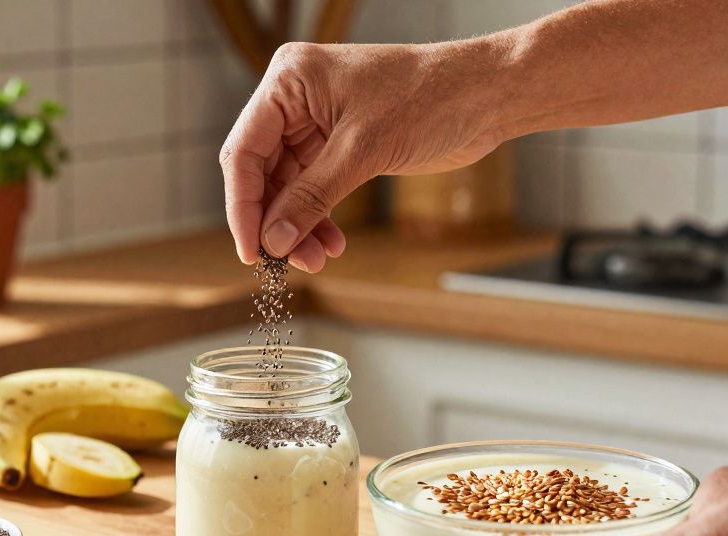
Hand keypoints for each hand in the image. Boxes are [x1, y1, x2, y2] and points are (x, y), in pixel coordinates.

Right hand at [219, 40, 508, 271]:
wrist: (485, 95)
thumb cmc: (430, 98)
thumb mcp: (362, 151)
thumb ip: (311, 197)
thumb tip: (273, 240)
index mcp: (289, 81)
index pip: (245, 152)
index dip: (243, 207)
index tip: (251, 252)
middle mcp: (295, 99)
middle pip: (263, 173)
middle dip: (276, 221)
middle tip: (288, 262)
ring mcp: (316, 122)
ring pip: (289, 187)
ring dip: (299, 227)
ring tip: (316, 260)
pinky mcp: (340, 144)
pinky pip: (314, 189)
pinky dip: (320, 218)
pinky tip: (332, 244)